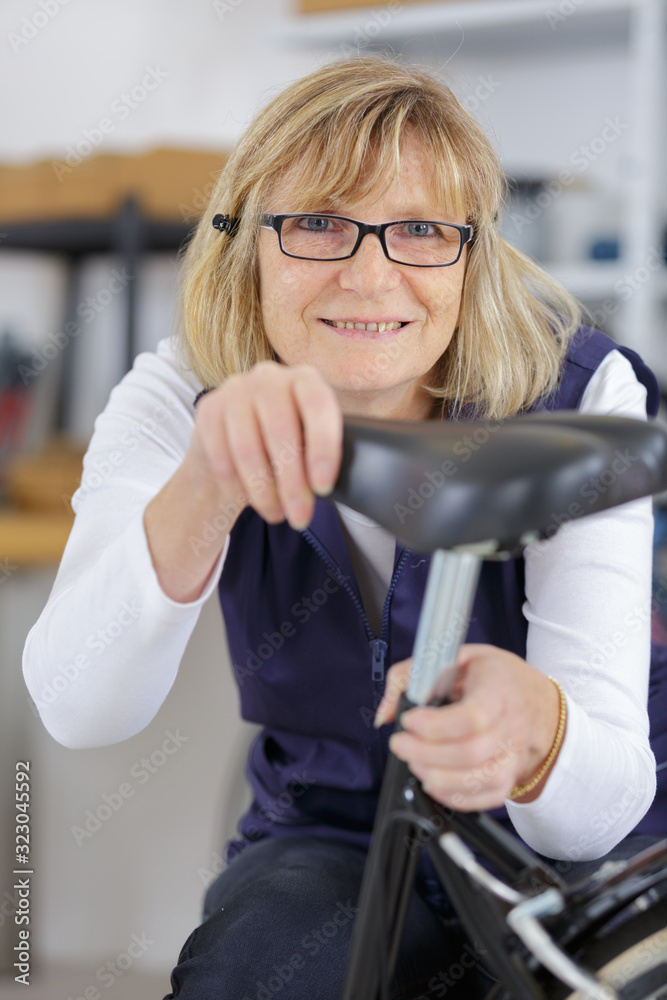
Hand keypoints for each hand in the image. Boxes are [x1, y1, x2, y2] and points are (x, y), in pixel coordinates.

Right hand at [188, 361, 342, 530]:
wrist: (230, 440)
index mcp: (305, 379)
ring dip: (264, 492)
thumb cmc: (280, 444)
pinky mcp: (207, 410)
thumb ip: (321, 452)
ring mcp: (234, 390)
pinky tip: (247, 500)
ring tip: (276, 513)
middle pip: (282, 431)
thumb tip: (332, 488)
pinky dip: (237, 487)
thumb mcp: (307, 440)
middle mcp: (269, 376)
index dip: (323, 448)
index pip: (318, 405)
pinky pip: (222, 457)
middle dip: (292, 483)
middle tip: (300, 517)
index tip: (323, 488)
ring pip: (248, 448)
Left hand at [376, 644, 561, 809]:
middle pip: (471, 752)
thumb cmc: (488, 676)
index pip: (472, 717)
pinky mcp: (509, 777)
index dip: (434, 726)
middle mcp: (511, 724)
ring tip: (414, 763)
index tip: (408, 720)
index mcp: (497, 688)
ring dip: (437, 777)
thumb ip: (409, 677)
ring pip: (479, 780)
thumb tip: (384, 713)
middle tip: (400, 744)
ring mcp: (513, 755)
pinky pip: (484, 798)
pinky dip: (454, 796)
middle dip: (425, 753)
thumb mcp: (452, 657)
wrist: (532, 699)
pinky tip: (432, 782)